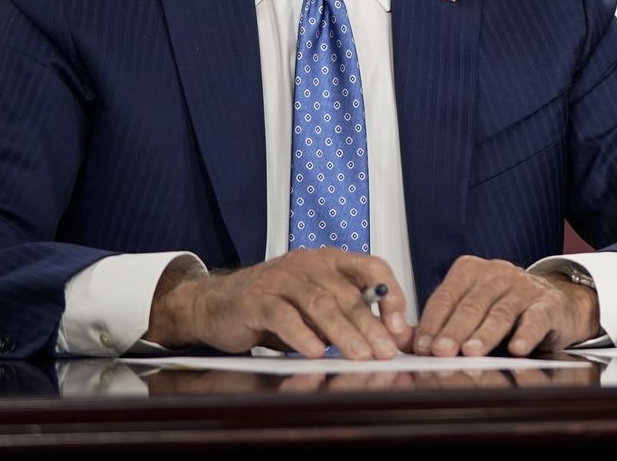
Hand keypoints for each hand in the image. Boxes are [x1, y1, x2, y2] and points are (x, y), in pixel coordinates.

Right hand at [143, 248, 411, 358]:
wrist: (216, 304)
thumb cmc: (275, 306)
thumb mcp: (319, 310)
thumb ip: (353, 318)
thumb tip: (396, 339)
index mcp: (332, 261)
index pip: (373, 268)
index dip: (391, 294)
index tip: (400, 326)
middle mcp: (310, 263)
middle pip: (348, 293)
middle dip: (370, 326)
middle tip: (386, 352)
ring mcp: (282, 278)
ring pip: (320, 304)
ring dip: (343, 333)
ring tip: (360, 356)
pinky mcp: (257, 298)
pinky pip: (284, 316)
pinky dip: (302, 335)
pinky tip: (315, 352)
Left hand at [414, 256, 599, 356]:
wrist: (555, 303)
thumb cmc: (504, 309)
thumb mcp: (469, 312)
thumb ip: (437, 325)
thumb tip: (402, 342)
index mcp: (471, 271)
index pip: (445, 296)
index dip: (432, 323)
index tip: (421, 346)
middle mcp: (497, 273)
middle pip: (470, 305)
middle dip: (453, 330)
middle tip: (440, 352)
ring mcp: (523, 288)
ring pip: (500, 313)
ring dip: (484, 334)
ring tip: (471, 352)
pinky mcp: (548, 304)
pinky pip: (535, 319)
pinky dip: (526, 334)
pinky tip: (517, 348)